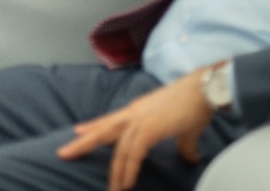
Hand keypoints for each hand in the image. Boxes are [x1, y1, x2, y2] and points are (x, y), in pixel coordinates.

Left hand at [57, 69, 213, 190]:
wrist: (206, 89)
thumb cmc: (197, 105)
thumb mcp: (184, 129)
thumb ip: (182, 144)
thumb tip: (190, 157)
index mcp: (138, 111)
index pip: (110, 120)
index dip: (93, 127)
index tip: (77, 131)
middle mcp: (134, 114)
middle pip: (103, 130)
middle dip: (83, 143)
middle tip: (63, 153)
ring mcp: (140, 120)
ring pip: (117, 146)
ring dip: (114, 170)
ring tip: (112, 189)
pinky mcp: (150, 128)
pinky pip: (133, 152)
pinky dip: (128, 168)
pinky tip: (126, 183)